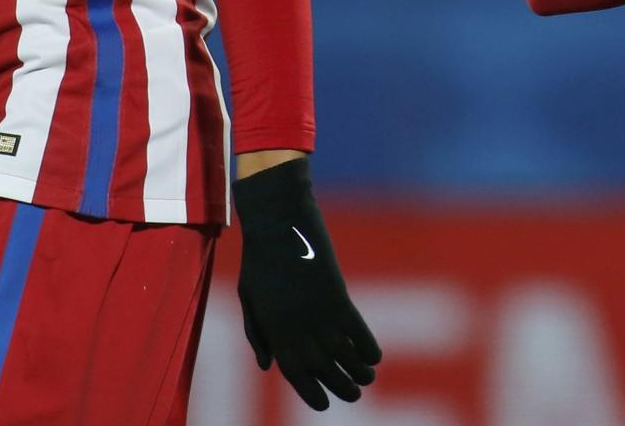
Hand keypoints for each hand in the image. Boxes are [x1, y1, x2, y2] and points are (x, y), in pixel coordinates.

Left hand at [234, 158, 380, 410]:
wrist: (277, 219)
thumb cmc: (260, 256)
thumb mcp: (248, 297)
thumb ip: (257, 333)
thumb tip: (267, 365)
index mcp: (272, 327)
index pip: (293, 371)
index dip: (310, 391)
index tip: (324, 405)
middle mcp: (295, 326)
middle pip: (321, 367)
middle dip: (339, 386)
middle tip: (354, 396)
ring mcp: (316, 311)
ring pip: (341, 353)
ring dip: (357, 371)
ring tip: (367, 380)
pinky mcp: (336, 294)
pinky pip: (356, 329)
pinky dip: (367, 345)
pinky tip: (375, 357)